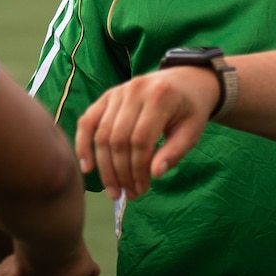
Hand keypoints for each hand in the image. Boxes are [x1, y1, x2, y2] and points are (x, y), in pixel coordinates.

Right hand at [73, 67, 220, 199]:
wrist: (186, 80)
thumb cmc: (190, 110)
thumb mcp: (192, 131)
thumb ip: (175, 152)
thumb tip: (155, 175)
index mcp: (160, 96)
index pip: (141, 140)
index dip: (138, 169)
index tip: (142, 190)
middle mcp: (135, 90)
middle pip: (118, 139)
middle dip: (121, 172)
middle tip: (128, 194)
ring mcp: (118, 91)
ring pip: (102, 134)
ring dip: (105, 167)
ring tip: (114, 190)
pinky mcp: (107, 96)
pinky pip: (88, 121)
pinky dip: (83, 144)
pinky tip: (87, 168)